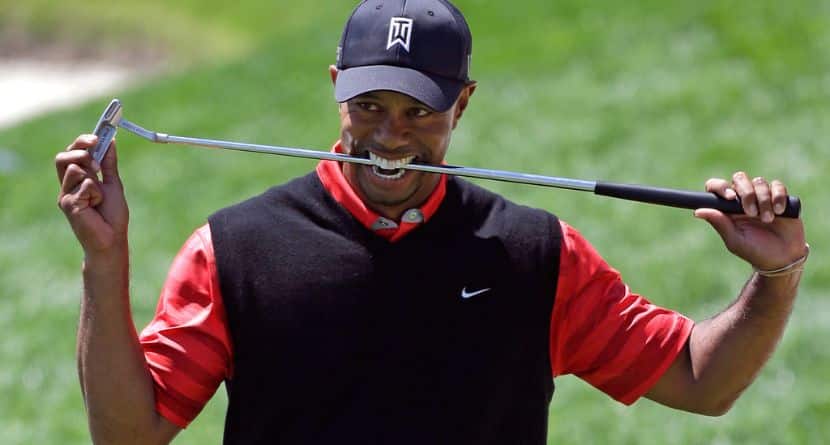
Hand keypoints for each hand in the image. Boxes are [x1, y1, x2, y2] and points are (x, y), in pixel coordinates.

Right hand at [56, 135, 128, 255]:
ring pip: (75, 168)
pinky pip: (85, 185)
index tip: (97, 137)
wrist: (112, 239)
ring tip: (99, 197)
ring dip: (93, 178)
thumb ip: (108, 164)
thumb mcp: (112, 183)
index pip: (72, 153)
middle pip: (63, 157)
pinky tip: (96, 206)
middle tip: (96, 159)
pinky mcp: (68, 204)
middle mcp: (67, 186)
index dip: (81, 142)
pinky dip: (96, 193)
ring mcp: (65, 194)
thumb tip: (111, 141)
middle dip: (80, 151)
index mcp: (76, 179)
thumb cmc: (111, 215)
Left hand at [695, 172, 806, 270]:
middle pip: (739, 178)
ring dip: (763, 200)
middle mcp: (742, 198)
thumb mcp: (734, 240)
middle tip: (751, 213)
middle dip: (746, 193)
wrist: (782, 258)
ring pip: (759, 182)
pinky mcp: (779, 197)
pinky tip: (780, 212)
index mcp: (727, 207)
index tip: (729, 197)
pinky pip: (777, 186)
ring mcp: (761, 196)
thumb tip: (697, 212)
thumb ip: (719, 223)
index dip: (720, 187)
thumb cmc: (754, 251)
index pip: (716, 186)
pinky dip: (778, 197)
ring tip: (767, 220)